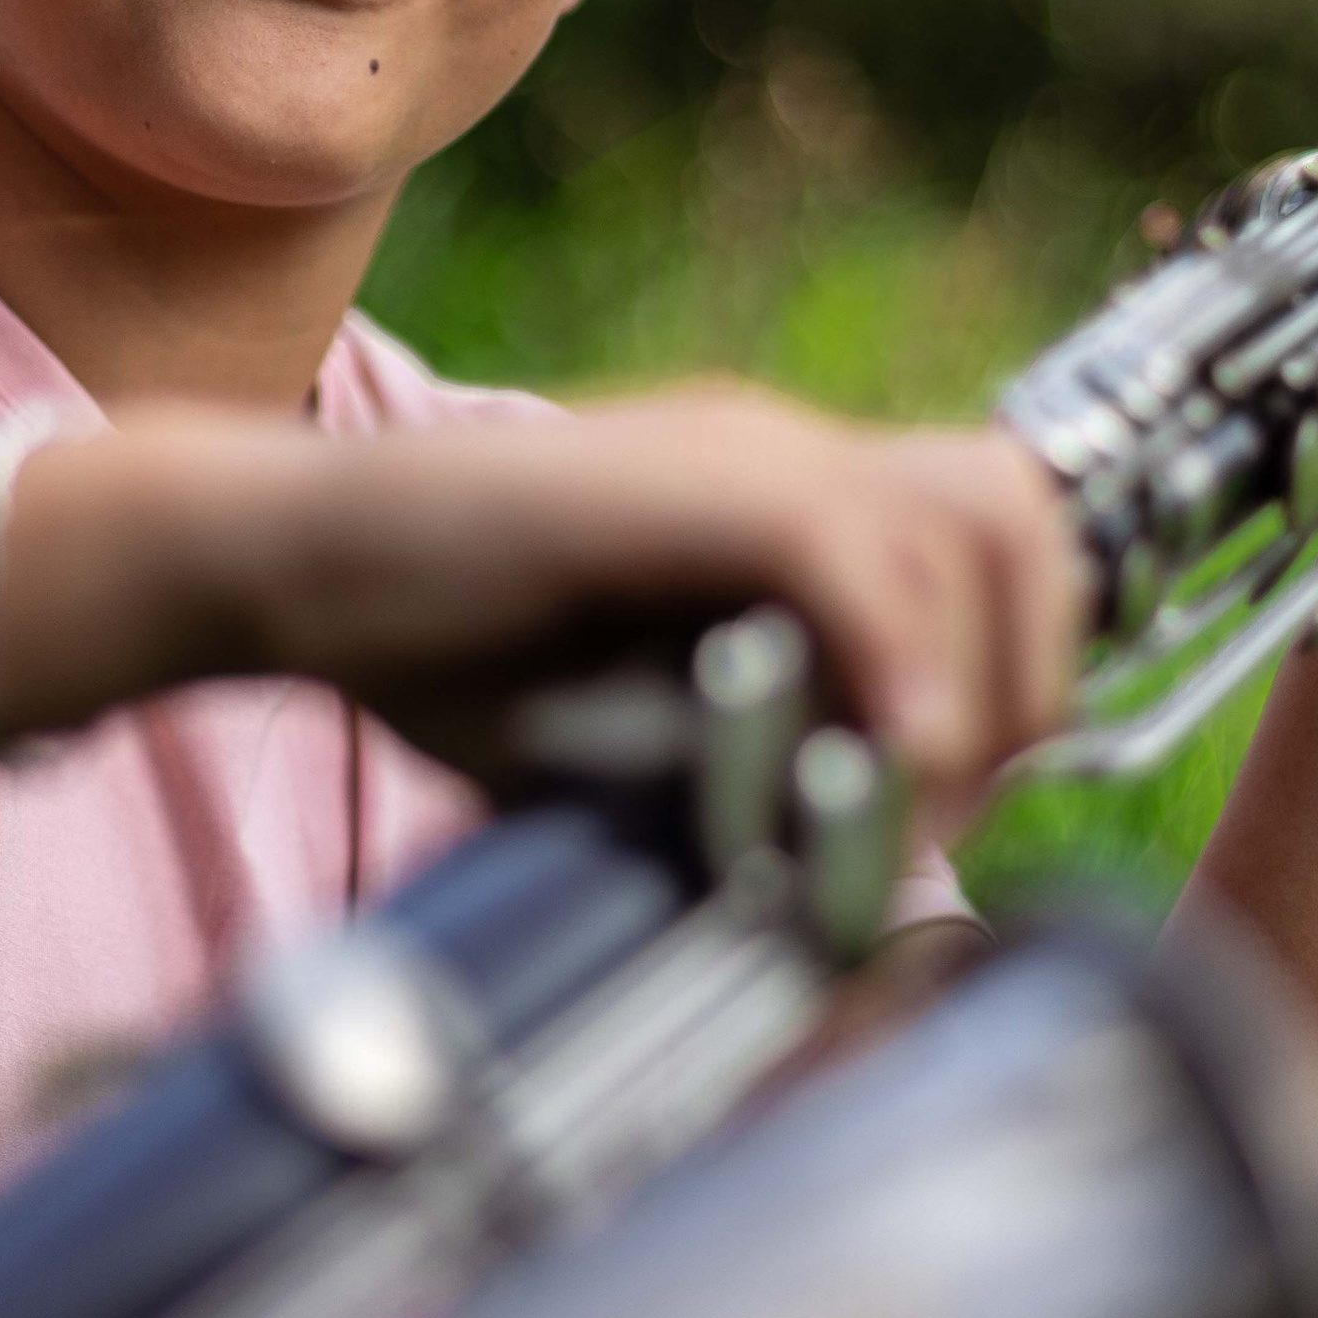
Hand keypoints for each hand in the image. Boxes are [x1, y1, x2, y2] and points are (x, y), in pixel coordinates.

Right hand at [34, 388, 1084, 838]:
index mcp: (779, 494)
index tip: (950, 802)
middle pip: (1023, 517)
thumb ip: (745, 767)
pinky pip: (858, 553)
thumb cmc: (435, 655)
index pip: (991, 538)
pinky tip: (872, 761)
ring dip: (977, 683)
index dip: (1017, 672)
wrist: (285, 562)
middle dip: (1032, 677)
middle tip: (952, 808)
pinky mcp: (682, 483)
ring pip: (977, 525)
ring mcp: (739, 450)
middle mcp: (783, 450)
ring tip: (912, 800)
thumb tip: (858, 868)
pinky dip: (896, 663)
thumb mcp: (630, 733)